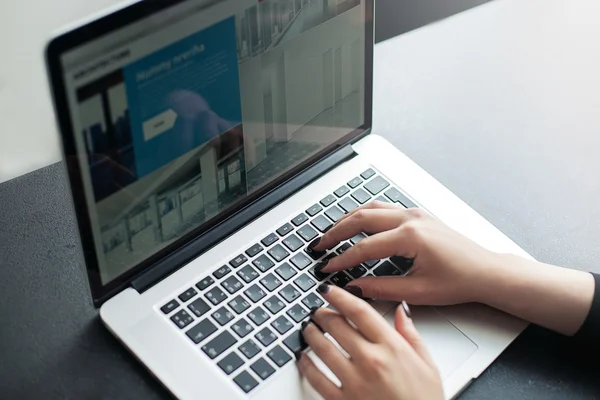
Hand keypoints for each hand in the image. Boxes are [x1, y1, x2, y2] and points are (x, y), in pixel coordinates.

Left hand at [297, 284, 443, 399]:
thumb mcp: (428, 365)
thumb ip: (411, 334)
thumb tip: (402, 310)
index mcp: (392, 348)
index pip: (360, 311)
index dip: (340, 296)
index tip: (329, 290)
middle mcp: (372, 361)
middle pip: (337, 325)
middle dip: (323, 313)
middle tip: (318, 310)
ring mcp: (355, 382)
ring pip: (322, 348)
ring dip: (311, 334)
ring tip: (307, 328)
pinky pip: (317, 378)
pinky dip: (305, 364)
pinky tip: (302, 357)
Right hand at [313, 202, 501, 304]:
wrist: (485, 271)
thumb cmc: (459, 281)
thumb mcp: (417, 292)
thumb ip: (381, 288)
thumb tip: (354, 287)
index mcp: (410, 237)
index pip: (364, 247)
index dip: (341, 259)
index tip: (326, 268)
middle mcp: (410, 219)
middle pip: (361, 219)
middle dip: (335, 232)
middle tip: (318, 245)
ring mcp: (414, 214)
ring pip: (370, 208)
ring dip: (347, 219)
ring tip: (330, 232)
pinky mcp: (417, 215)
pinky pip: (383, 208)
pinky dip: (364, 214)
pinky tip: (356, 222)